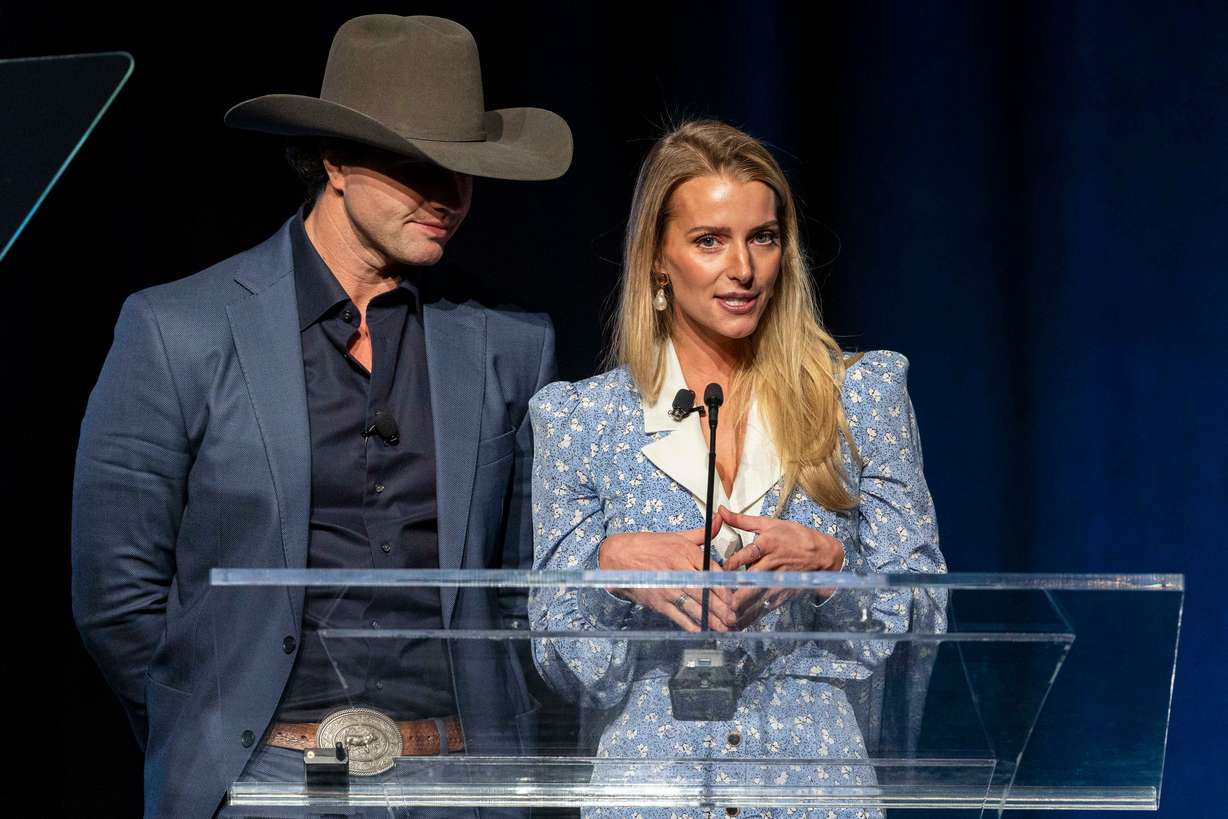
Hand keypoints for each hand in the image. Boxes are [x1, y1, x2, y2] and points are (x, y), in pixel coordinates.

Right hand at [598, 523, 736, 632]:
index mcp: (686, 552)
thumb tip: (721, 518)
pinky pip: (677, 615)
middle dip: (722, 606)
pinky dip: (689, 624)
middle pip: (706, 590)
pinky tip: (701, 631)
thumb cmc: (649, 546)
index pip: (713, 570)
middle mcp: (679, 569)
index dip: (726, 586)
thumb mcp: (677, 537)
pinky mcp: (657, 600)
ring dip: (710, 619)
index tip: (735, 597)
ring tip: (724, 628)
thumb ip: (702, 533)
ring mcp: (668, 586)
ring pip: (694, 605)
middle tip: (735, 617)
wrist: (618, 557)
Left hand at [718, 506, 844, 624]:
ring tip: (726, 612)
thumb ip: (741, 520)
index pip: (744, 556)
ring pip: (757, 595)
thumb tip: (721, 510)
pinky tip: (742, 617)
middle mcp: (772, 563)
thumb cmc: (795, 536)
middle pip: (749, 579)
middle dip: (733, 589)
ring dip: (742, 604)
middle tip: (717, 596)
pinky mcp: (783, 592)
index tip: (716, 571)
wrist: (822, 554)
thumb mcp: (769, 523)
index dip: (729, 565)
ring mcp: (778, 579)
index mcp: (767, 544)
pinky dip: (754, 611)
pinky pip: (766, 604)